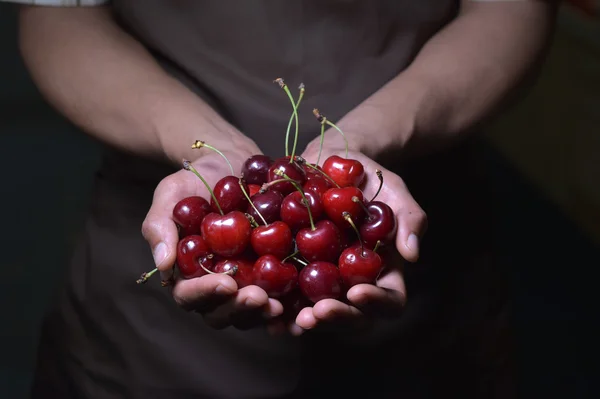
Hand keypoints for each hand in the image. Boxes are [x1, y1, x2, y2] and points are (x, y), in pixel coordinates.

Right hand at [141, 149, 283, 329]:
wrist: (230, 162)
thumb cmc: (194, 181)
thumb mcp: (171, 195)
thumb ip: (160, 227)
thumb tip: (163, 265)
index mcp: (187, 272)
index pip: (189, 295)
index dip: (206, 294)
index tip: (225, 283)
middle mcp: (215, 283)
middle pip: (222, 312)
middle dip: (239, 309)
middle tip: (258, 297)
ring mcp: (245, 281)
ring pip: (250, 312)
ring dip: (263, 312)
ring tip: (278, 304)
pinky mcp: (271, 273)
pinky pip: (278, 295)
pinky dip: (288, 302)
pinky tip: (300, 301)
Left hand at [291, 144, 426, 333]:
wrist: (328, 162)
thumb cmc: (367, 178)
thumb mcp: (394, 191)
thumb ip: (410, 219)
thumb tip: (411, 255)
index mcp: (383, 271)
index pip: (389, 300)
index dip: (376, 303)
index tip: (357, 292)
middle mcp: (353, 283)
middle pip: (353, 316)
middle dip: (336, 317)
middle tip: (317, 312)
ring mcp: (324, 280)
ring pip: (319, 312)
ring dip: (306, 320)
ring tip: (292, 318)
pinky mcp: (295, 270)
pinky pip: (288, 293)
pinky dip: (278, 304)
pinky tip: (265, 303)